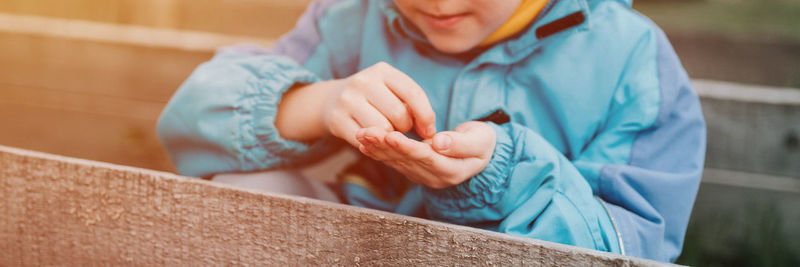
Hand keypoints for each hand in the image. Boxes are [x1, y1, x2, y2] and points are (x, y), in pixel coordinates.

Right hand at [323, 62, 435, 146]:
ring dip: (390, 137)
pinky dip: (375, 145)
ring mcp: (348, 100)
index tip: (429, 131)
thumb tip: (430, 131)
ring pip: (383, 129)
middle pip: (399, 114)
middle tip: (400, 129)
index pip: (413, 93)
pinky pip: (366, 140)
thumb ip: (413, 104)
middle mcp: (363, 81)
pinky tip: (374, 140)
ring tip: (386, 132)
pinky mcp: (337, 119)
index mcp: (382, 70)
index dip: (426, 116)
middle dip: (406, 127)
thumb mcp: (392, 90)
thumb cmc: (374, 98)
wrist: (331, 100)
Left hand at [355, 121, 495, 188]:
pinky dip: (378, 152)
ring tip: (361, 134)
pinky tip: (363, 144)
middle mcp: (433, 177)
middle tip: (365, 132)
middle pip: (405, 160)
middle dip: (384, 146)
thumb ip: (460, 143)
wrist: (480, 153)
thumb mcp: (480, 141)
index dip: (407, 148)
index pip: (425, 158)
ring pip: (396, 161)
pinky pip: (394, 161)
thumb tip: (439, 142)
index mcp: (451, 170)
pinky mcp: (414, 169)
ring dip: (377, 148)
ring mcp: (422, 175)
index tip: (390, 136)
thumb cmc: (482, 143)